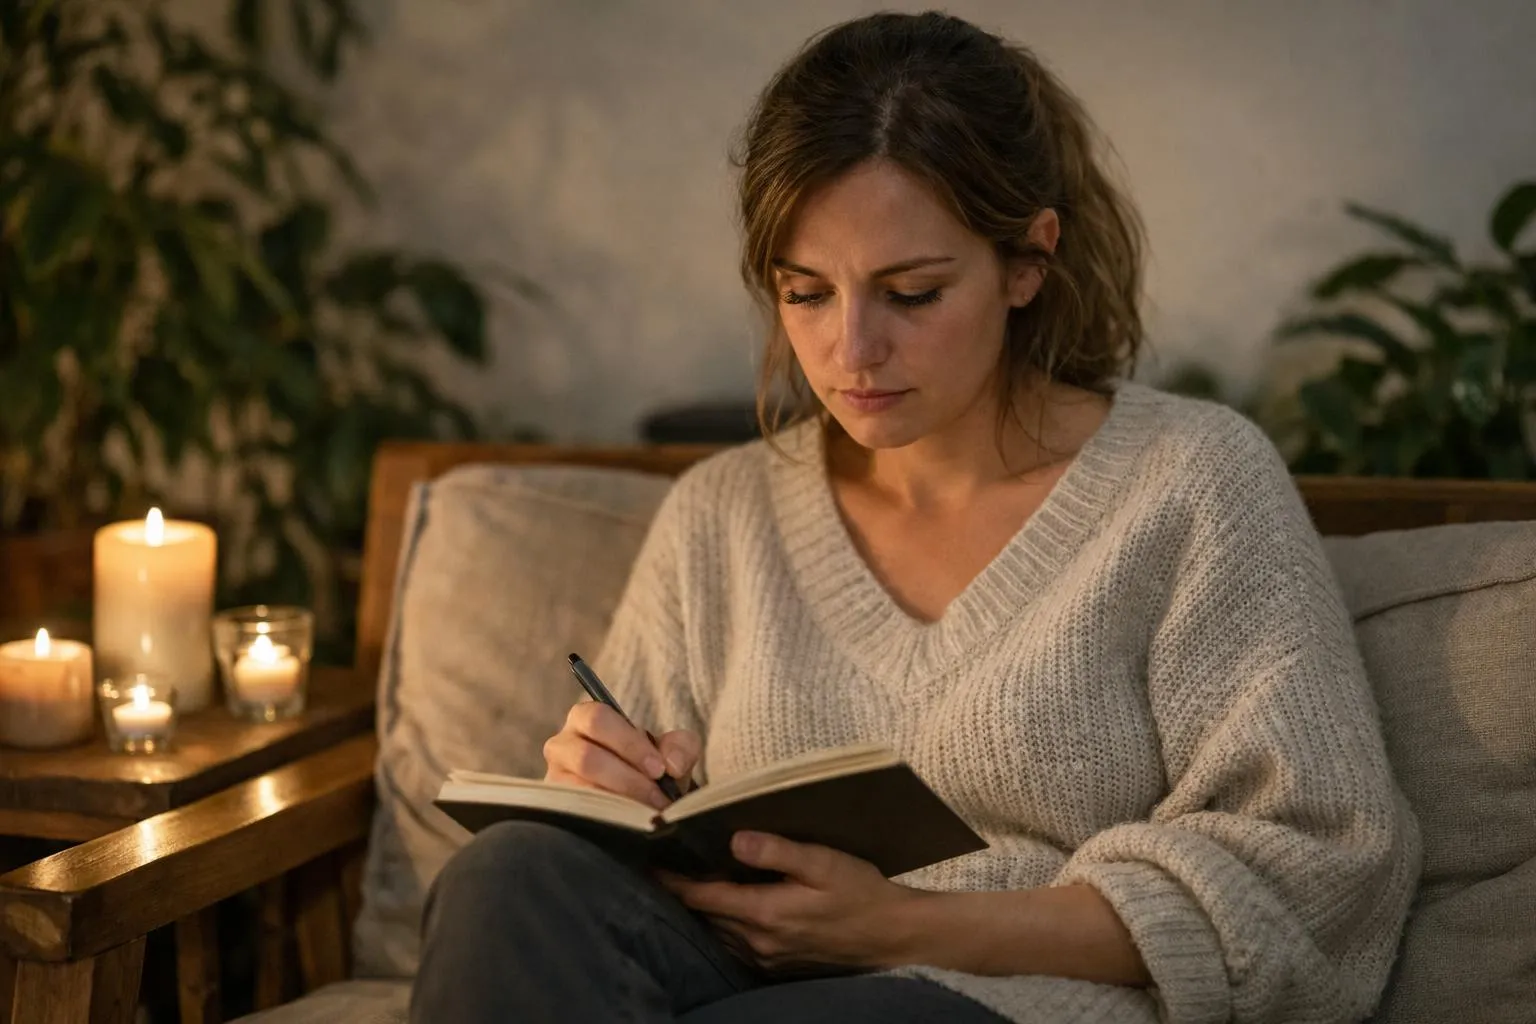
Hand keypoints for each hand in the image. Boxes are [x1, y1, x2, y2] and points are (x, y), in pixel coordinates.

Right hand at [542, 702, 699, 809]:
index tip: (659, 769)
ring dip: (620, 803)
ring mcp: (555, 780)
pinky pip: (578, 815)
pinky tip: (630, 824)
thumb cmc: (649, 766)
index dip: (629, 743)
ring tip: (648, 812)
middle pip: (586, 757)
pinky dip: (608, 820)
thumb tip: (672, 764)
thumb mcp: (670, 751)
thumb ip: (680, 747)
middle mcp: (561, 746)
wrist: (639, 799)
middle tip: (657, 795)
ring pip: (581, 790)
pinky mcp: (557, 809)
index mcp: (585, 718)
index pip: (598, 720)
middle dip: (627, 778)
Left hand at [654, 831, 926, 973]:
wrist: (892, 937)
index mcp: (765, 913)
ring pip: (717, 932)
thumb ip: (777, 850)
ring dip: (702, 910)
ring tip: (689, 883)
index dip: (674, 880)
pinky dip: (723, 926)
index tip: (650, 861)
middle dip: (683, 892)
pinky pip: (735, 945)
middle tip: (665, 865)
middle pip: (705, 916)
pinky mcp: (776, 966)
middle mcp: (758, 941)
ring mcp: (766, 958)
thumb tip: (734, 838)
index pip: (703, 896)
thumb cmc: (861, 893)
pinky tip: (726, 909)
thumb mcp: (823, 862)